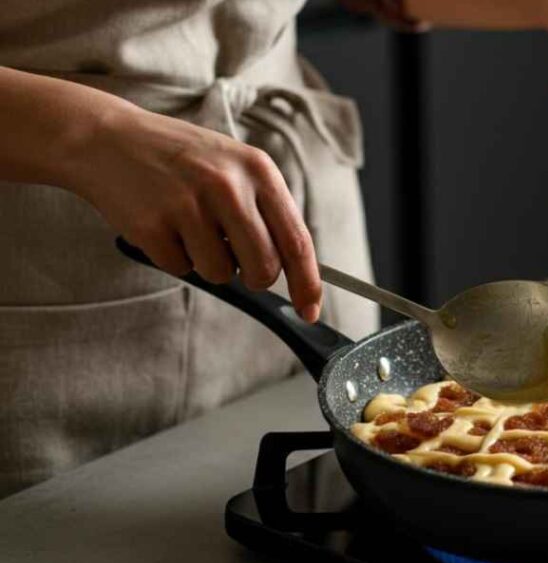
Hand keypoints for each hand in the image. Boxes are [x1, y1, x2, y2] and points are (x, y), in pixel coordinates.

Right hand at [69, 106, 322, 321]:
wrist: (109, 139)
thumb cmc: (182, 159)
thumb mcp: (234, 166)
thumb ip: (266, 211)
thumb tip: (295, 269)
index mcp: (258, 170)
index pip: (297, 241)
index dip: (307, 283)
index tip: (310, 310)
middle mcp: (228, 186)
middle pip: (264, 268)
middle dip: (253, 276)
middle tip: (232, 255)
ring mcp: (188, 205)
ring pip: (222, 274)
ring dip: (207, 262)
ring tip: (188, 224)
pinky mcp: (152, 226)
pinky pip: (180, 268)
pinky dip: (173, 256)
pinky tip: (163, 223)